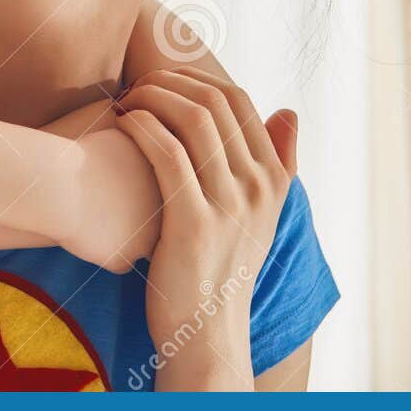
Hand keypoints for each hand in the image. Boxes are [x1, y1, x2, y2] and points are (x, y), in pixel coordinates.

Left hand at [113, 67, 298, 390]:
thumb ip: (277, 162)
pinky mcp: (194, 224)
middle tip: (134, 88)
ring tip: (124, 103)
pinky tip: (121, 124)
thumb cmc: (221, 269)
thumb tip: (289, 110)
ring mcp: (230, 206)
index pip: (239, 100)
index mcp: (274, 180)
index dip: (195, 77)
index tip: (160, 80)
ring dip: (150, 99)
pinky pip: (167, 153)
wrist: (206, 333)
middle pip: (214, 102)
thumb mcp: (259, 216)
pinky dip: (141, 127)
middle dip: (167, 82)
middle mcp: (259, 188)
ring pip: (192, 120)